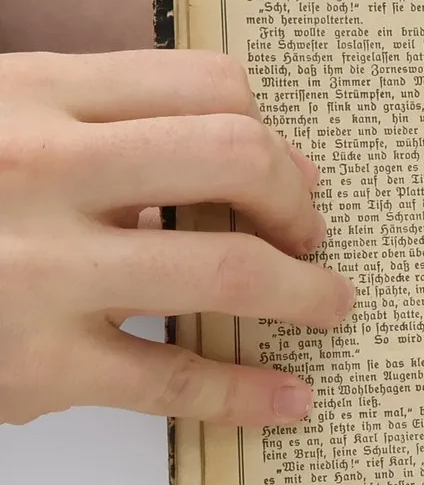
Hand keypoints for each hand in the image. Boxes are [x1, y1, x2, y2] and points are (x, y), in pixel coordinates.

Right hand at [0, 50, 352, 426]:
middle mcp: (44, 172)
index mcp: (37, 96)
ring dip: (305, 291)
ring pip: (229, 269)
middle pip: (239, 158)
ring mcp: (41, 270)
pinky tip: (289, 400)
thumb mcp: (0, 123)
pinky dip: (247, 393)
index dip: (270, 129)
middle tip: (312, 232)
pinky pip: (174, 378)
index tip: (288, 169)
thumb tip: (243, 159)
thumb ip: (97, 126)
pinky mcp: (36, 364)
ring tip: (329, 304)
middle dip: (298, 198)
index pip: (208, 85)